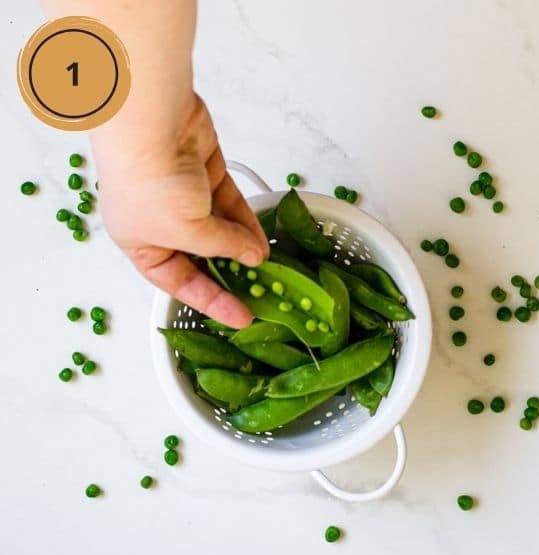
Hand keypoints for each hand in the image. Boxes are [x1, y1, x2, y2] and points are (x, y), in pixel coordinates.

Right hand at [92, 94, 268, 325]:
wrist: (151, 122)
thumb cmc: (151, 184)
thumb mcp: (189, 233)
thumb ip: (224, 248)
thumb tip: (252, 257)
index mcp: (139, 242)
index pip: (178, 283)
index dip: (211, 302)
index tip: (239, 317)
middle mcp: (157, 221)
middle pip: (201, 256)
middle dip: (231, 273)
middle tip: (259, 293)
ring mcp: (182, 195)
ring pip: (220, 230)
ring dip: (243, 247)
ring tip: (266, 264)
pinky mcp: (203, 172)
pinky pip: (230, 206)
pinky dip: (246, 222)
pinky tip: (263, 240)